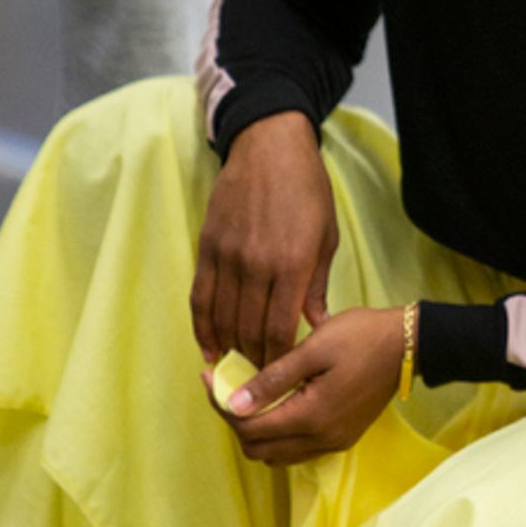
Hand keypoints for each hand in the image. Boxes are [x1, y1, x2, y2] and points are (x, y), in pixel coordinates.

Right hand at [191, 111, 337, 368]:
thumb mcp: (325, 236)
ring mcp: (228, 255)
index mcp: (292, 263)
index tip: (279, 376)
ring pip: (222, 317)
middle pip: (248, 329)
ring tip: (236, 368)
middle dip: (254, 360)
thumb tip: (315, 326)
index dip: (276, 360)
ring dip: (228, 347)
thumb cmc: (307, 190)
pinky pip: (200, 296)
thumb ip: (316, 285)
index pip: (278, 329)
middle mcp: (256, 264)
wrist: (269, 147)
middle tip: (259, 379)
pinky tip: (208, 347)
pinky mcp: (207, 246)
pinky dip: (202, 326)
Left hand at [205, 307, 404, 464]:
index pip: (249, 427)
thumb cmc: (360, 337)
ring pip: (276, 454)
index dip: (221, 405)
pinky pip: (297, 450)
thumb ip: (272, 379)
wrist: (408, 345)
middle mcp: (322, 439)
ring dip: (256, 431)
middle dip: (236, 420)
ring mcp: (334, 442)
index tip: (210, 376)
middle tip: (228, 387)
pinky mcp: (342, 438)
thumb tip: (233, 405)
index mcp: (312, 417)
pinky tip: (277, 405)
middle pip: (257, 448)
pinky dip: (278, 434)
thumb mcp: (313, 349)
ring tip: (250, 396)